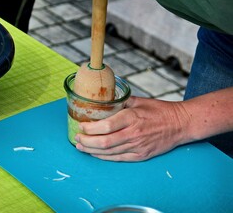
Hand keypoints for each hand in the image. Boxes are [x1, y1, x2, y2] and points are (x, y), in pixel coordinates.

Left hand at [75, 96, 191, 160]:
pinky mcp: (141, 155)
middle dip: (86, 141)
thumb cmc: (159, 110)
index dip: (90, 128)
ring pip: (109, 152)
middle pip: (104, 142)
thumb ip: (119, 101)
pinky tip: (96, 154)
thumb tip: (102, 100)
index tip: (81, 126)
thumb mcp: (138, 100)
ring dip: (92, 151)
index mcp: (131, 117)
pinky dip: (105, 157)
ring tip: (81, 147)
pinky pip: (119, 158)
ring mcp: (137, 146)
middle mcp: (133, 133)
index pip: (105, 126)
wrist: (181, 124)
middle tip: (77, 138)